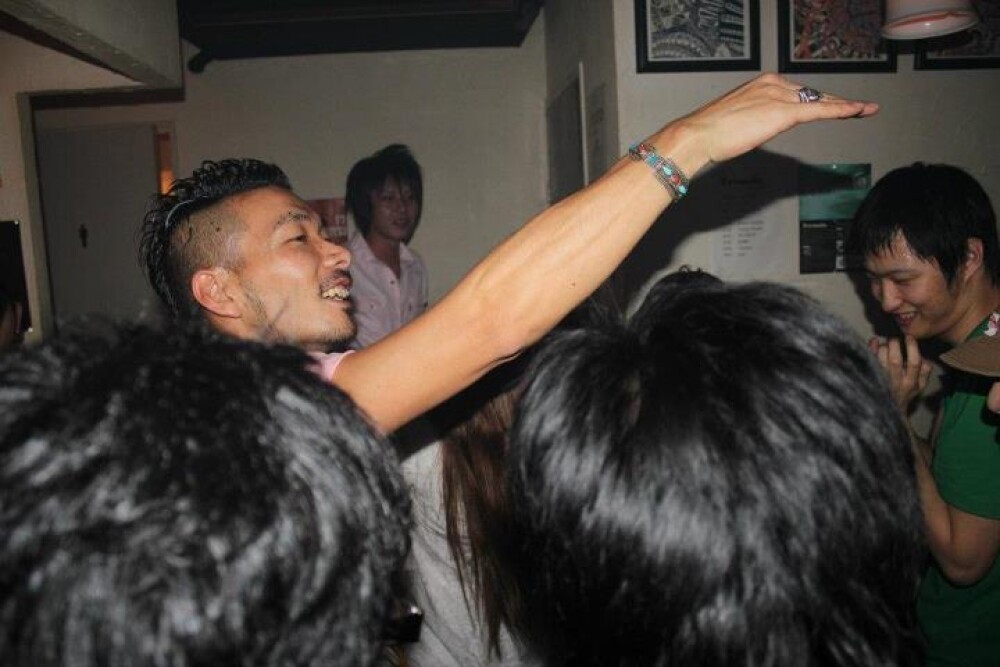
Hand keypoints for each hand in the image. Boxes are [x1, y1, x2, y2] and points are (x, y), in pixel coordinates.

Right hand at [662, 73, 878, 176]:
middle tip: (856, 108)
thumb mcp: (736, 120)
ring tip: (863, 110)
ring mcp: (779, 96)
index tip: (829, 105)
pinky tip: (857, 111)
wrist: (698, 134)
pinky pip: (819, 111)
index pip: (797, 92)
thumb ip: (754, 119)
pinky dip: (842, 110)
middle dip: (835, 103)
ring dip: (843, 106)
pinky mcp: (784, 112)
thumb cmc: (709, 132)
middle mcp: (774, 84)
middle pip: (811, 96)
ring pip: (819, 102)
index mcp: (762, 84)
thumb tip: (757, 128)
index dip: (817, 101)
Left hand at [869, 335, 932, 412]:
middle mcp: (896, 382)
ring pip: (880, 362)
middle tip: (893, 339)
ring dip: (882, 348)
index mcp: (911, 382)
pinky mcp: (869, 379)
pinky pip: (869, 362)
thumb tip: (926, 359)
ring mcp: (881, 381)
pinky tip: (872, 342)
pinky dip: (870, 350)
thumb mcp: (919, 386)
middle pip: (895, 360)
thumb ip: (925, 372)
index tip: (909, 337)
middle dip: (894, 345)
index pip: (914, 363)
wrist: (888, 410)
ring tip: (884, 344)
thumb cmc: (904, 393)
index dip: (912, 348)